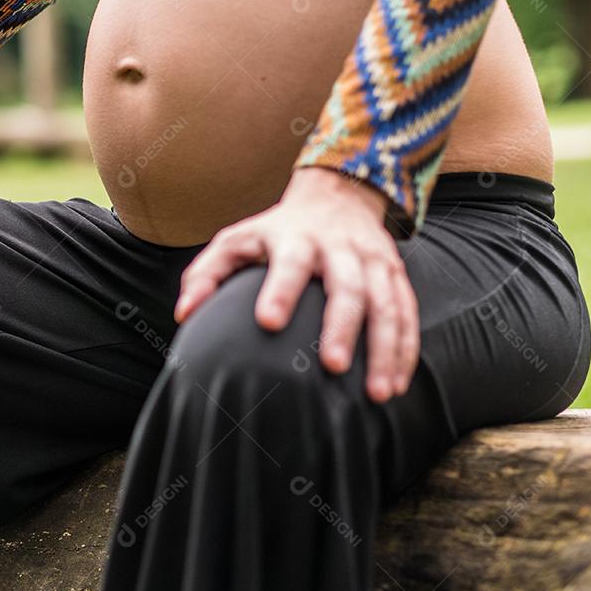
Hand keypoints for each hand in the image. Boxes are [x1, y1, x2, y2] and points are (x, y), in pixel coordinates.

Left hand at [174, 167, 418, 402]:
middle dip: (341, 326)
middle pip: (347, 286)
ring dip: (384, 349)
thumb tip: (183, 315)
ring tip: (377, 393)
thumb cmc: (273, 231)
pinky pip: (407, 315)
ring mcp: (373, 261)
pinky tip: (395, 386)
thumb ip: (206, 274)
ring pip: (387, 304)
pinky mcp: (395, 275)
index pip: (289, 263)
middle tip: (332, 366)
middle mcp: (340, 247)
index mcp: (296, 238)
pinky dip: (405, 351)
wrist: (336, 196)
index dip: (280, 290)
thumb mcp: (235, 241)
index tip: (268, 322)